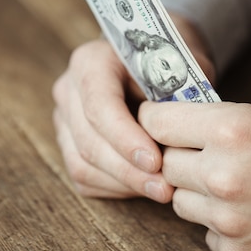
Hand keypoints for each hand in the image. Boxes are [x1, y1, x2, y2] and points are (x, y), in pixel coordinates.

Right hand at [52, 38, 172, 201]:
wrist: (154, 61)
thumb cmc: (169, 63)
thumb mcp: (181, 65)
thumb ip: (180, 92)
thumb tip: (185, 132)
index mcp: (91, 62)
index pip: (99, 106)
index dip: (125, 138)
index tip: (156, 162)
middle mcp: (69, 90)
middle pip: (89, 141)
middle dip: (129, 170)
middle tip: (165, 187)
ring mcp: (64, 119)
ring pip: (82, 164)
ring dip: (123, 183)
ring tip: (161, 190)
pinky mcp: (68, 144)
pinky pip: (84, 177)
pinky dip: (115, 188)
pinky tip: (144, 185)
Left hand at [139, 96, 250, 250]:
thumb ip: (232, 114)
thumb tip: (197, 120)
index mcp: (233, 128)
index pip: (156, 121)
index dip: (155, 117)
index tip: (158, 119)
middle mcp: (222, 174)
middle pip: (163, 163)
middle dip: (177, 155)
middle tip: (199, 153)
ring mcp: (227, 218)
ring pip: (178, 200)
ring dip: (195, 190)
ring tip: (230, 184)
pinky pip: (204, 231)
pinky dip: (217, 222)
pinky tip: (247, 212)